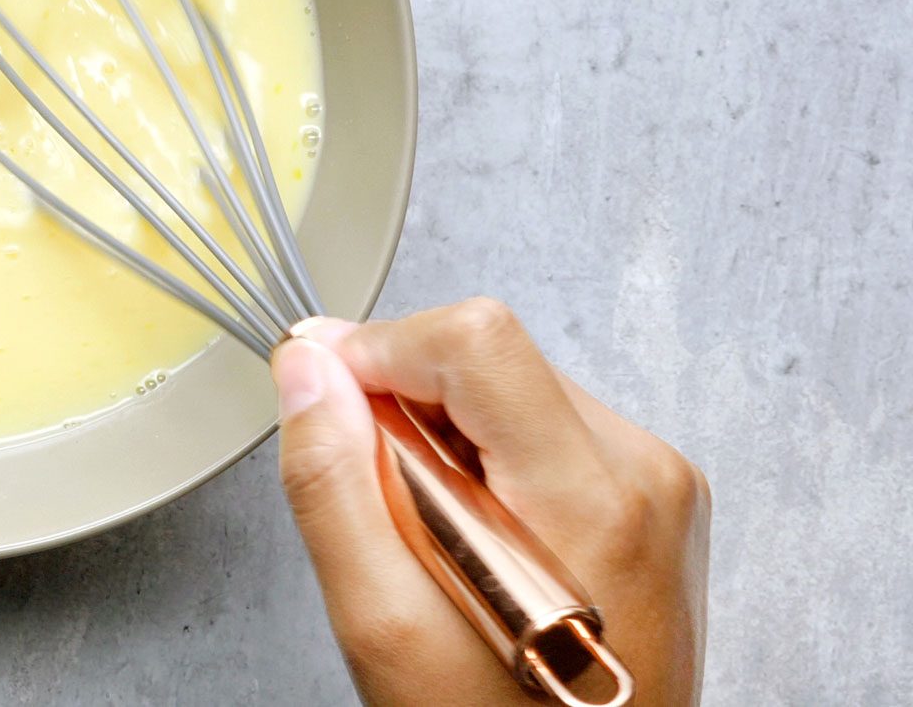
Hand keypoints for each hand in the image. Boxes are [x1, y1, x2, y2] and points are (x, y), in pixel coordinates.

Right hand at [270, 300, 708, 705]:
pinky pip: (540, 425)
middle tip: (386, 504)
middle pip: (490, 356)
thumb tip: (307, 366)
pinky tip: (471, 539)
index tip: (332, 403)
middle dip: (407, 405)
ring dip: (442, 437)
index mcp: (587, 497)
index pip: (474, 339)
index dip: (381, 352)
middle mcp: (640, 472)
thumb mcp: (383, 624)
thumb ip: (333, 483)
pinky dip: (482, 460)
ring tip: (433, 537)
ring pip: (508, 385)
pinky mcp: (650, 495)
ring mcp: (656, 484)